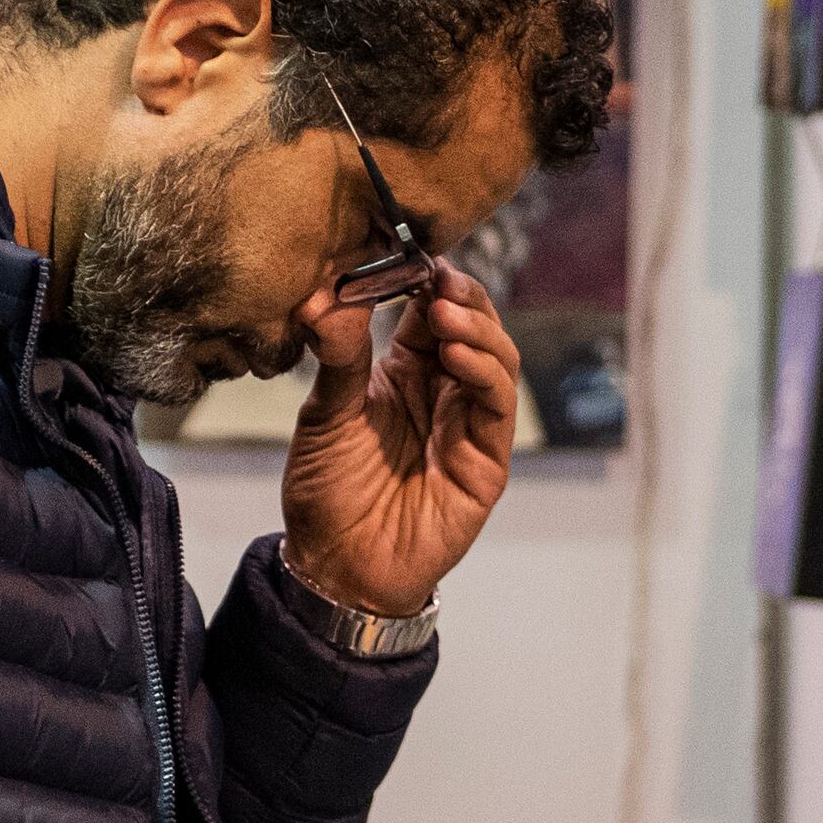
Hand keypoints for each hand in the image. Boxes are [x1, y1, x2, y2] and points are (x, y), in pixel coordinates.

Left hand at [280, 269, 523, 624]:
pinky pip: (498, 405)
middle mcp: (444, 391)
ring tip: (446, 312)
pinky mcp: (486, 460)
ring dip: (476, 328)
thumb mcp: (324, 415)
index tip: (414, 254)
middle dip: (460, 295)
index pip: (429, 310)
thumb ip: (336, 358)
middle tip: (437, 275)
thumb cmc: (329, 492)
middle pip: (472, 326)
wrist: (337, 567)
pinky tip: (456, 354)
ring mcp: (469, 424)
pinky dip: (484, 372)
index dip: (428, 280)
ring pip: (495, 358)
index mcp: (404, 372)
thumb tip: (324, 296)